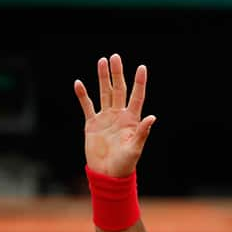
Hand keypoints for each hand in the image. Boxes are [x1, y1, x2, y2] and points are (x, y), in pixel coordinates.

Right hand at [74, 54, 154, 176]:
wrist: (107, 174)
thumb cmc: (125, 164)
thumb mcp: (135, 148)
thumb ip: (142, 132)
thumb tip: (152, 117)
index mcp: (132, 120)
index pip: (137, 97)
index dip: (139, 82)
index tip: (142, 67)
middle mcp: (119, 115)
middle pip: (118, 90)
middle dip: (117, 74)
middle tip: (115, 57)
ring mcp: (105, 118)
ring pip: (104, 93)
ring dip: (102, 78)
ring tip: (102, 61)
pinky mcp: (92, 124)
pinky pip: (87, 106)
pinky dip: (83, 95)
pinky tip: (79, 83)